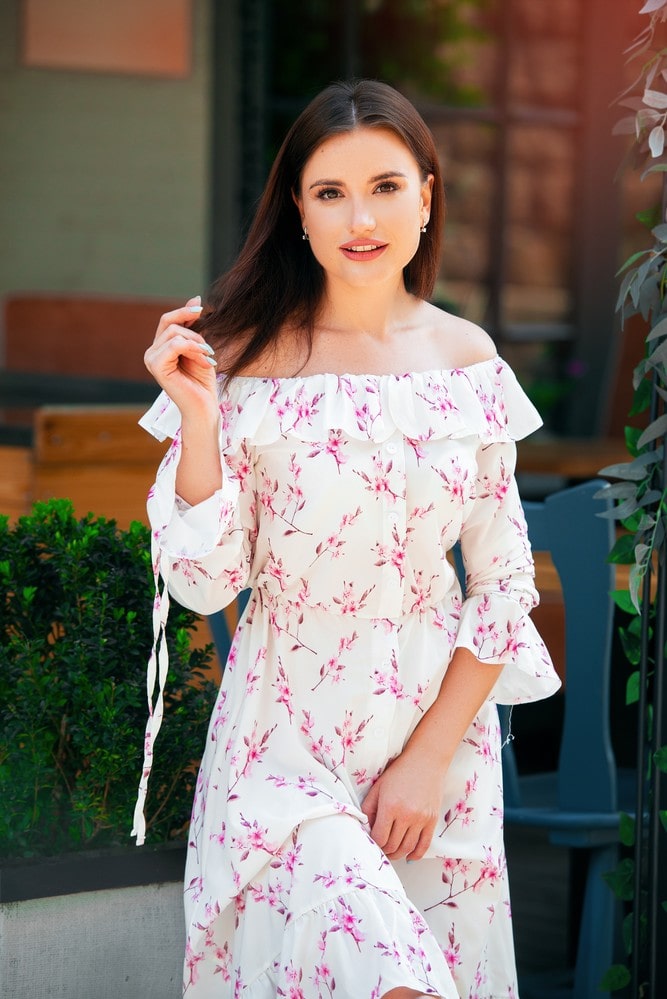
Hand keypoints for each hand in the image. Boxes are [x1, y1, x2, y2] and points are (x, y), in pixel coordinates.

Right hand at [144, 297, 217, 418]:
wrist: (204, 406)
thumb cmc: (202, 381)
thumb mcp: (200, 347)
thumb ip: (193, 326)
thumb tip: (194, 298)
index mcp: (160, 347)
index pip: (168, 320)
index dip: (184, 311)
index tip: (201, 308)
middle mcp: (152, 352)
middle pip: (170, 323)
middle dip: (194, 332)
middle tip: (208, 350)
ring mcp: (151, 359)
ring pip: (174, 333)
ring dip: (197, 343)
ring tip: (207, 358)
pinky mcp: (156, 367)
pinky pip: (175, 344)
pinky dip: (193, 349)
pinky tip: (205, 361)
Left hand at [361, 745, 445, 860]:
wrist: (426, 761)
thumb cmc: (399, 772)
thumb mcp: (378, 787)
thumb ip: (368, 809)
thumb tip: (365, 829)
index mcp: (390, 806)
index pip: (379, 838)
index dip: (374, 843)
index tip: (372, 841)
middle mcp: (406, 815)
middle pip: (393, 845)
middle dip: (384, 850)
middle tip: (381, 848)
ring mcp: (421, 819)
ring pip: (407, 848)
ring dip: (398, 854)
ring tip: (392, 852)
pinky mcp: (432, 820)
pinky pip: (424, 845)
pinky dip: (416, 855)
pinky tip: (409, 856)